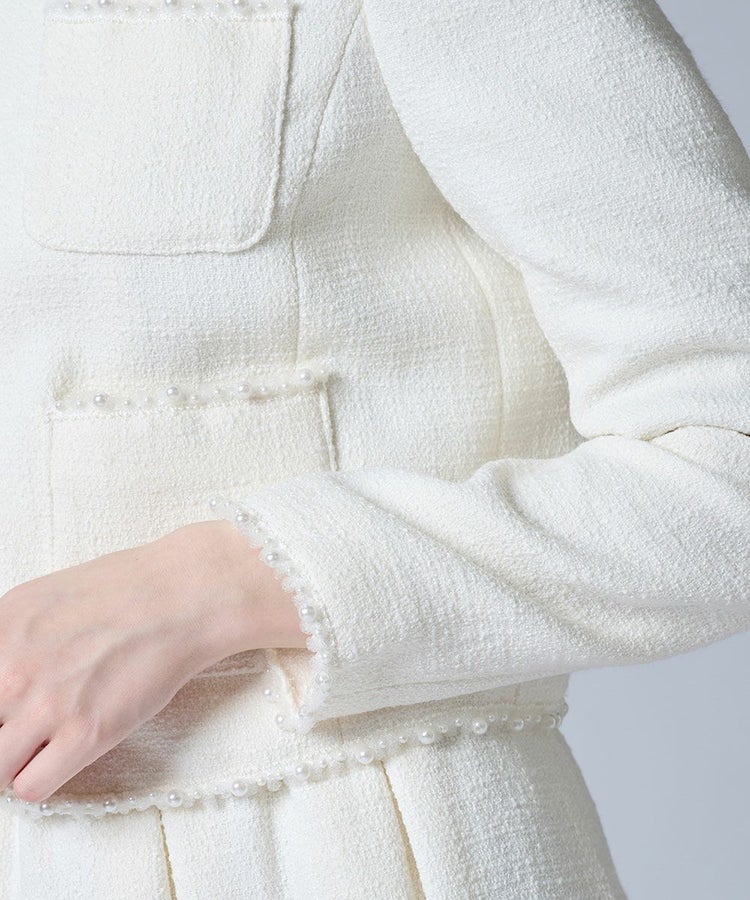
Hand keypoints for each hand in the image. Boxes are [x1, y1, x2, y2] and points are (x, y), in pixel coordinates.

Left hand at [0, 519, 307, 803]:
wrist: (185, 596)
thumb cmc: (128, 590)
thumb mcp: (43, 598)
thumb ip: (7, 637)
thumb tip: (1, 674)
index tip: (8, 709)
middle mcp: (11, 670)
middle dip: (3, 729)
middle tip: (27, 722)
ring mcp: (47, 704)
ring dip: (14, 760)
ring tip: (42, 744)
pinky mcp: (86, 733)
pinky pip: (32, 787)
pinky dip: (41, 778)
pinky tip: (64, 754)